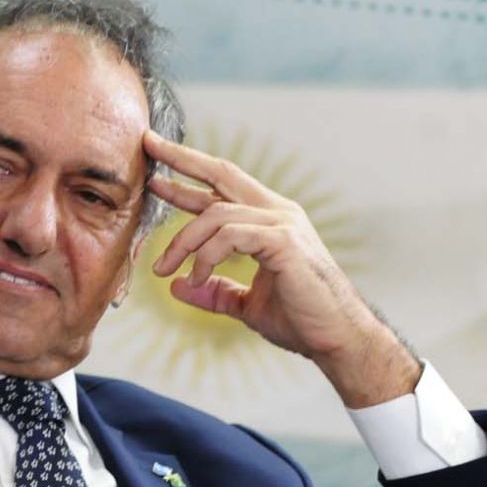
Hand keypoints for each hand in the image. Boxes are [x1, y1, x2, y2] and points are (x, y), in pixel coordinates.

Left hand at [143, 130, 420, 406]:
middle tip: (149, 147)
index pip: (223, 186)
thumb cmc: (301, 320)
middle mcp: (277, 212)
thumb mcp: (246, 305)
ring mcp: (282, 223)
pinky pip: (230, 237)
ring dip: (182, 241)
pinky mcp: (283, 241)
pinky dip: (205, 256)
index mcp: (270, 220)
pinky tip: (195, 277)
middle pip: (221, 173)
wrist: (337, 339)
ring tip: (163, 269)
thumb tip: (176, 287)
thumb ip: (215, 292)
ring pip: (216, 215)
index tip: (157, 168)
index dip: (189, 173)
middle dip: (182, 159)